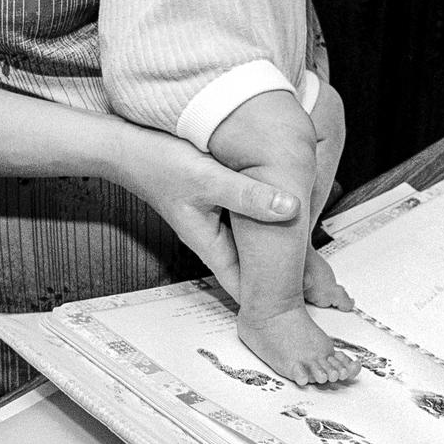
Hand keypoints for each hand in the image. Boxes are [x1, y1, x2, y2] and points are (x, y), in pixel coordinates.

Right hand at [119, 121, 300, 299]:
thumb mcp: (208, 179)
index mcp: (208, 242)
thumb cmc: (157, 164)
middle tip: (317, 274)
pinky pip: (245, 214)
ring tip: (307, 238)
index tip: (304, 297)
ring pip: (250, 238)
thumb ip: (247, 194)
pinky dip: (263, 213)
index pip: (246, 284)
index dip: (273, 295)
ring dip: (273, 238)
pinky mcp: (214, 198)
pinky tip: (281, 201)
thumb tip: (290, 208)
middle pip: (251, 262)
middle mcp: (211, 235)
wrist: (127, 146)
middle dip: (279, 269)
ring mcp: (212, 218)